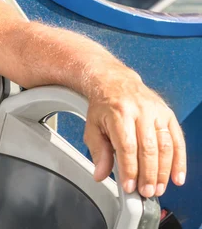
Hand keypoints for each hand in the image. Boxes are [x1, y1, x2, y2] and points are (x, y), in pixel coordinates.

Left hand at [83, 74, 185, 197]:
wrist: (115, 82)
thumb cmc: (104, 106)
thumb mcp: (92, 126)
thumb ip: (97, 151)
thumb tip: (100, 174)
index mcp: (119, 113)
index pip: (127, 146)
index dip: (130, 169)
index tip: (129, 186)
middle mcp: (140, 111)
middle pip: (148, 148)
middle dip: (148, 174)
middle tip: (145, 191)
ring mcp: (157, 112)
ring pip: (165, 146)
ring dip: (164, 171)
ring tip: (158, 188)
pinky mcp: (168, 115)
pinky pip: (177, 140)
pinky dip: (179, 161)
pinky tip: (177, 177)